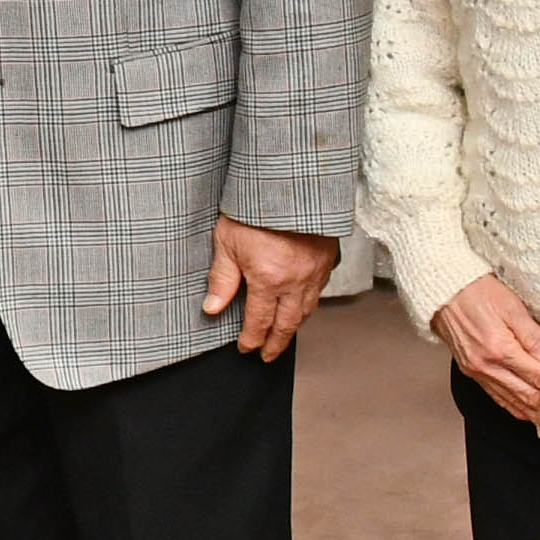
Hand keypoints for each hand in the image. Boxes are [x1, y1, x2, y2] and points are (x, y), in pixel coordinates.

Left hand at [207, 216, 335, 361]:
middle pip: (287, 324)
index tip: (246, 348)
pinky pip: (319, 291)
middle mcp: (296, 281)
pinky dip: (309, 304)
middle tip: (268, 356)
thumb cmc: (256, 208)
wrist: (292, 183)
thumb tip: (212, 308)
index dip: (252, 339)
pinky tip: (301, 305)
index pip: (259, 321)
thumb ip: (222, 278)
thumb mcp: (227, 242)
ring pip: (307, 310)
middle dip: (277, 343)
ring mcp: (315, 272)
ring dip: (294, 327)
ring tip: (284, 335)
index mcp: (269, 280)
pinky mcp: (326, 260)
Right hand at [434, 273, 539, 420]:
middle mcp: (487, 366)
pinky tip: (529, 411)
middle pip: (528, 396)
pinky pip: (498, 398)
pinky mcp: (471, 373)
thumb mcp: (513, 307)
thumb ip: (535, 337)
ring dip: (535, 413)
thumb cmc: (477, 292)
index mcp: (500, 349)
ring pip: (514, 402)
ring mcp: (477, 372)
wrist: (443, 292)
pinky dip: (516, 408)